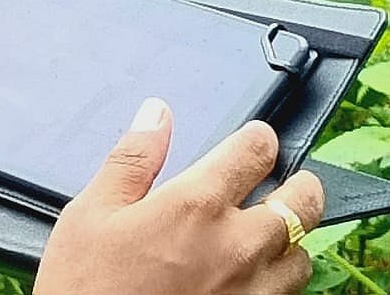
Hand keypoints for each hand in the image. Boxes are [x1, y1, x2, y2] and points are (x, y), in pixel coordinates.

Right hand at [34, 102, 323, 294]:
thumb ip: (134, 158)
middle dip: (299, 185)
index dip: (260, 138)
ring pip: (302, 258)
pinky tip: (255, 281)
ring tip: (269, 237)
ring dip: (290, 242)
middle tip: (286, 182)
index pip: (255, 151)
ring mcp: (251, 294)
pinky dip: (279, 285)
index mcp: (195, 205)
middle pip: (302, 202)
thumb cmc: (87, 290)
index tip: (257, 140)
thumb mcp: (92, 213)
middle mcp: (236, 246)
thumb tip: (157, 113)